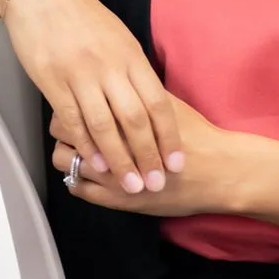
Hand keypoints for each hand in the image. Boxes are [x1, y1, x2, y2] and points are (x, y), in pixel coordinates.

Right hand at [0, 0, 183, 192]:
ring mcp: (81, 75)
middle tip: (157, 184)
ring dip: (120, 159)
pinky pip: (73, 119)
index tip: (177, 162)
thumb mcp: (118, 37)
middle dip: (149, 156)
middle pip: (135, 119)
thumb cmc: (81, 15)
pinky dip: (85, 144)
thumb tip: (150, 98)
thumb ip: (132, 69)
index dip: (169, 136)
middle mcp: (110, 67)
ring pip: (105, 125)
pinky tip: (94, 164)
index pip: (157, 103)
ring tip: (131, 184)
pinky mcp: (53, 81)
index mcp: (130, 56)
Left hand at [51, 93, 241, 216]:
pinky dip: (76, 179)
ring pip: (64, 160)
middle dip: (63, 129)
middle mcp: (109, 141)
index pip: (73, 103)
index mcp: (119, 112)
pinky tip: (87, 173)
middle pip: (61, 130)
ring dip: (67, 155)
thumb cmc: (197, 136)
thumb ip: (136, 93)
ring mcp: (108, 172)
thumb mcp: (165, 103)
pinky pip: (77, 187)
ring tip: (80, 152)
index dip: (70, 103)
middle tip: (73, 127)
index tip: (77, 104)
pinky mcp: (114, 198)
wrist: (218, 172)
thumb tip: (115, 80)